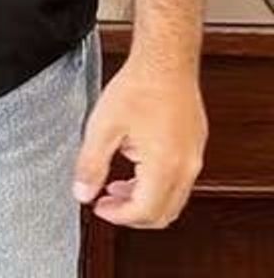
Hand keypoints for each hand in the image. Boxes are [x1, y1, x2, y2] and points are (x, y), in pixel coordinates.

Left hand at [73, 51, 207, 227]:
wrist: (166, 60)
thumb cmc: (139, 86)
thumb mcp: (103, 127)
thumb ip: (91, 165)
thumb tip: (83, 193)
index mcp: (164, 165)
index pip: (144, 212)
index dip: (118, 217)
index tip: (99, 207)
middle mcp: (186, 166)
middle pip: (164, 213)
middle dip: (131, 214)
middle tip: (107, 203)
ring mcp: (194, 157)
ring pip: (174, 199)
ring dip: (145, 200)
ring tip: (117, 187)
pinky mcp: (195, 146)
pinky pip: (180, 180)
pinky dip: (158, 185)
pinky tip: (136, 168)